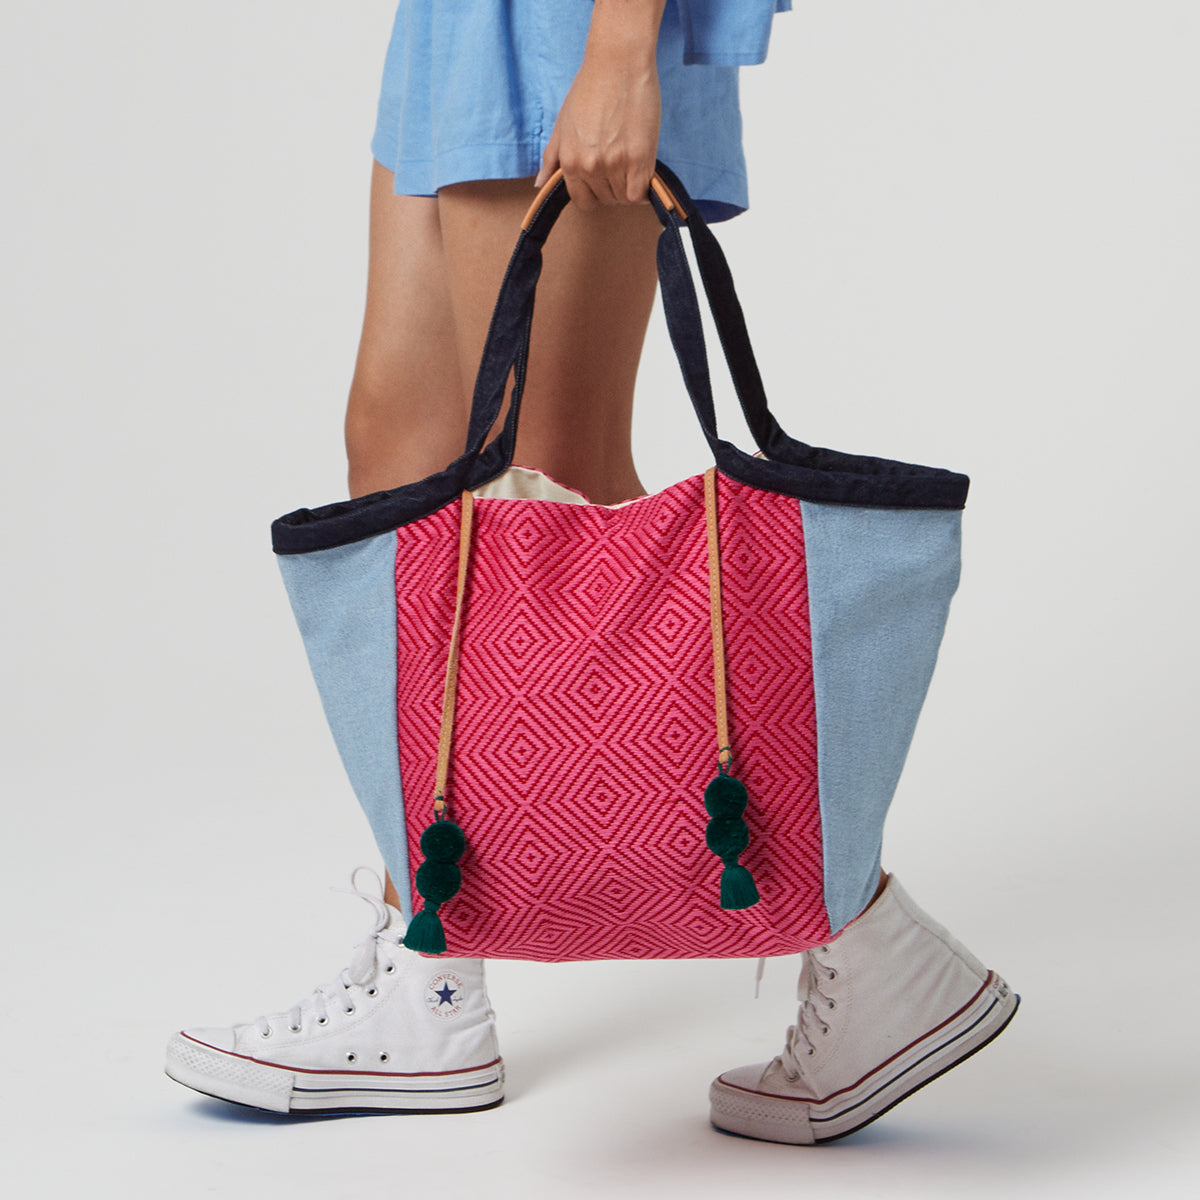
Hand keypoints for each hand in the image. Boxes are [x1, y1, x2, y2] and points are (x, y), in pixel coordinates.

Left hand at [534, 5, 664, 210]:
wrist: (617, 64)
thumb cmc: (590, 88)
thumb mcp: (562, 124)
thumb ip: (551, 158)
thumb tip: (540, 185)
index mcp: (570, 162)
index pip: (583, 201)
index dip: (593, 193)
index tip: (601, 180)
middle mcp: (590, 167)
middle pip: (605, 200)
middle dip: (611, 188)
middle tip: (618, 165)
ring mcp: (615, 164)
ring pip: (624, 197)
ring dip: (628, 186)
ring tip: (629, 162)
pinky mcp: (639, 159)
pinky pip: (640, 193)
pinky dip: (643, 188)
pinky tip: (641, 170)